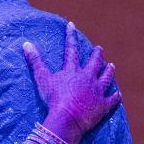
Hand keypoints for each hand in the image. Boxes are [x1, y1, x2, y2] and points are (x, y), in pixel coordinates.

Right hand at [22, 21, 121, 143]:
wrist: (68, 118)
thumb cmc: (53, 99)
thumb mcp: (42, 79)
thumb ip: (35, 61)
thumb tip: (26, 44)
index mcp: (73, 71)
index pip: (71, 50)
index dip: (70, 37)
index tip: (71, 26)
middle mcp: (88, 78)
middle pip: (95, 63)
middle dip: (97, 55)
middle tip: (99, 49)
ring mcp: (97, 91)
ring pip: (106, 78)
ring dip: (109, 71)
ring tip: (111, 66)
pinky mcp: (103, 105)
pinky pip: (112, 100)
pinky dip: (115, 97)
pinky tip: (118, 94)